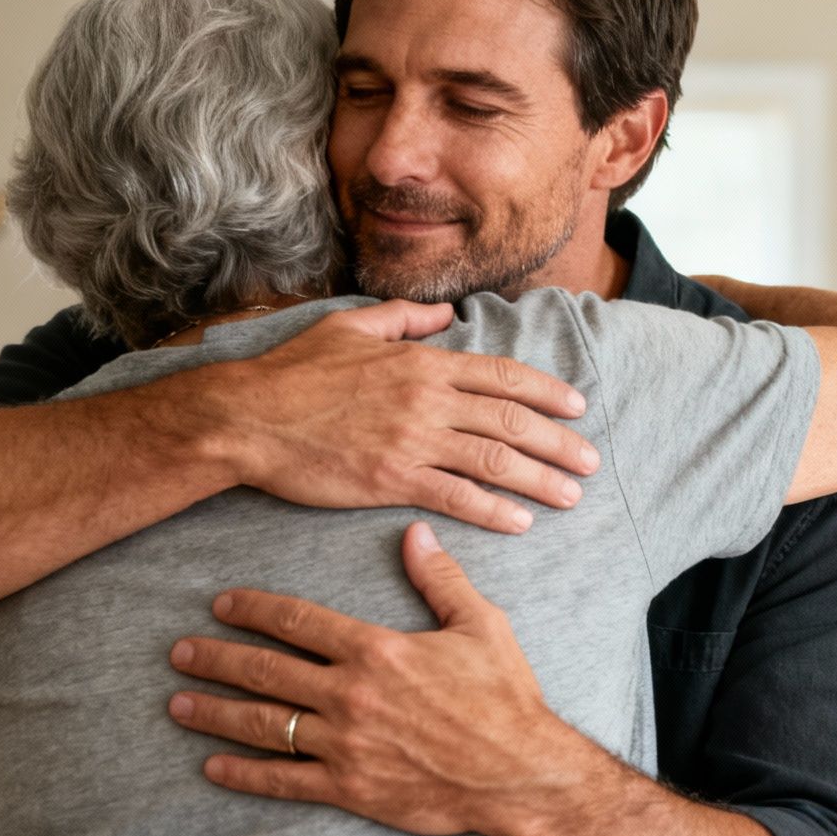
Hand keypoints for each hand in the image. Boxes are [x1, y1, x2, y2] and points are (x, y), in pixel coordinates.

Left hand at [166, 522, 587, 835]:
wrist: (518, 773)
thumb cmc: (504, 697)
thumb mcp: (481, 625)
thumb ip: (441, 579)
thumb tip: (416, 532)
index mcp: (378, 650)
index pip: (300, 621)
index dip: (255, 609)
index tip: (222, 604)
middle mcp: (352, 695)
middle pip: (267, 670)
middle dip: (217, 658)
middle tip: (180, 652)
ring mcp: (346, 744)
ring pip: (265, 724)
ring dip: (216, 712)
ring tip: (179, 704)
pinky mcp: (350, 788)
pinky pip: (285, 780)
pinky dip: (245, 774)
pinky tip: (214, 766)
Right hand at [207, 300, 601, 533]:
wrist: (246, 418)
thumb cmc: (292, 374)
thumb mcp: (351, 328)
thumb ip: (405, 319)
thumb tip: (445, 314)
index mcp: (421, 363)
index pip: (500, 375)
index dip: (545, 392)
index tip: (576, 408)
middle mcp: (426, 399)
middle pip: (510, 420)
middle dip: (558, 442)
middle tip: (590, 462)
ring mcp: (411, 440)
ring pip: (493, 460)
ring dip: (539, 479)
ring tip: (570, 496)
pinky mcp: (390, 479)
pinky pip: (455, 497)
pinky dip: (493, 510)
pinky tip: (519, 521)